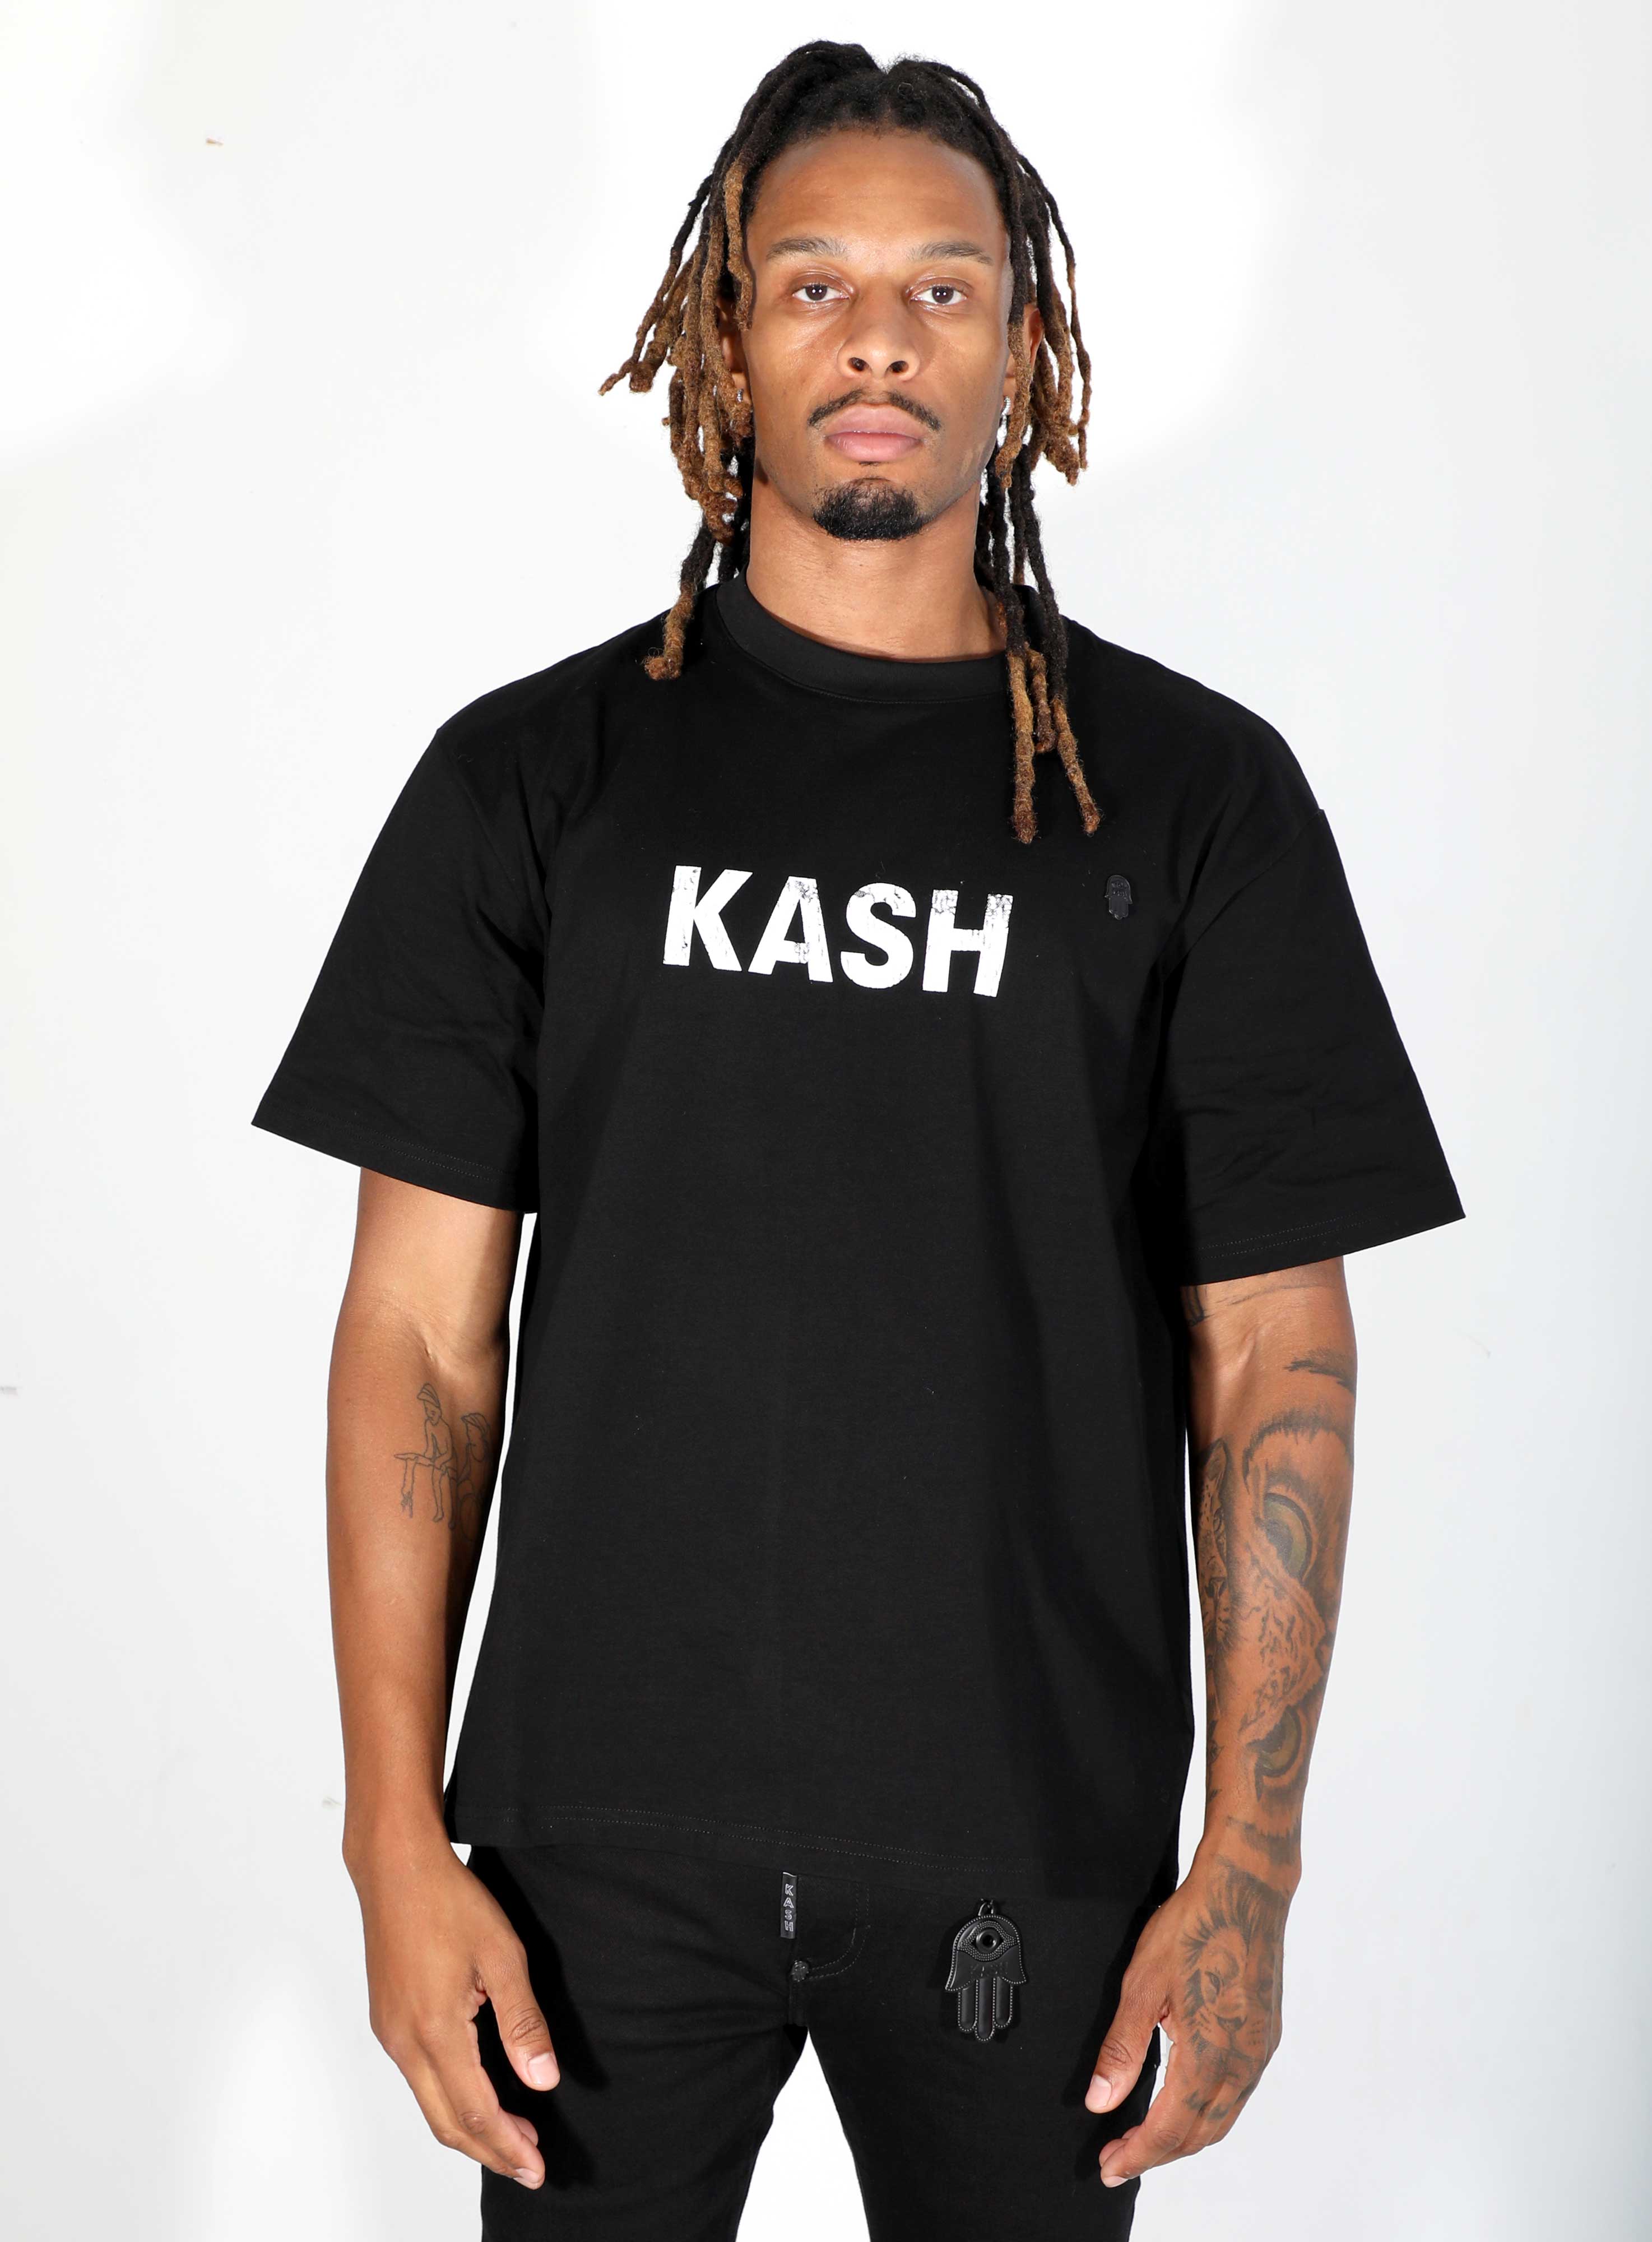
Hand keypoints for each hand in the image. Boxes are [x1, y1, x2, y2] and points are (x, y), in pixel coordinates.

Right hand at [349, 1834, 559, 2188]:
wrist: (394, 1866)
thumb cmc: (448, 1900)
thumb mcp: (502, 1955)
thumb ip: (523, 2022)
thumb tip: (544, 2079)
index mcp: (435, 2031)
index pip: (475, 2113)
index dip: (508, 2146)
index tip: (537, 2167)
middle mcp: (405, 2042)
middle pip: (447, 2123)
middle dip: (490, 2150)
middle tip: (529, 2164)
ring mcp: (390, 2033)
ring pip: (430, 2103)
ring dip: (470, 2126)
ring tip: (511, 2133)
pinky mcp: (387, 2020)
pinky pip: (418, 2078)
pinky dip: (450, 2098)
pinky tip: (476, 2089)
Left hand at [1085, 1855, 1287, 2186]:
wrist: (1246, 1889)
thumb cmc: (1195, 1926)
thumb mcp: (1142, 1983)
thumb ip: (1122, 2048)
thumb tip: (1100, 2101)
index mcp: (1210, 2056)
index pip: (1170, 2130)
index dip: (1138, 2155)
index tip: (1110, 2168)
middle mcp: (1242, 2063)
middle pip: (1200, 2134)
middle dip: (1158, 2154)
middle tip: (1120, 2158)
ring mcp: (1259, 2051)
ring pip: (1222, 2118)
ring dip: (1184, 2137)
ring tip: (1147, 2139)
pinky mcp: (1266, 2036)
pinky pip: (1238, 2095)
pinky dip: (1208, 2113)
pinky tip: (1186, 2103)